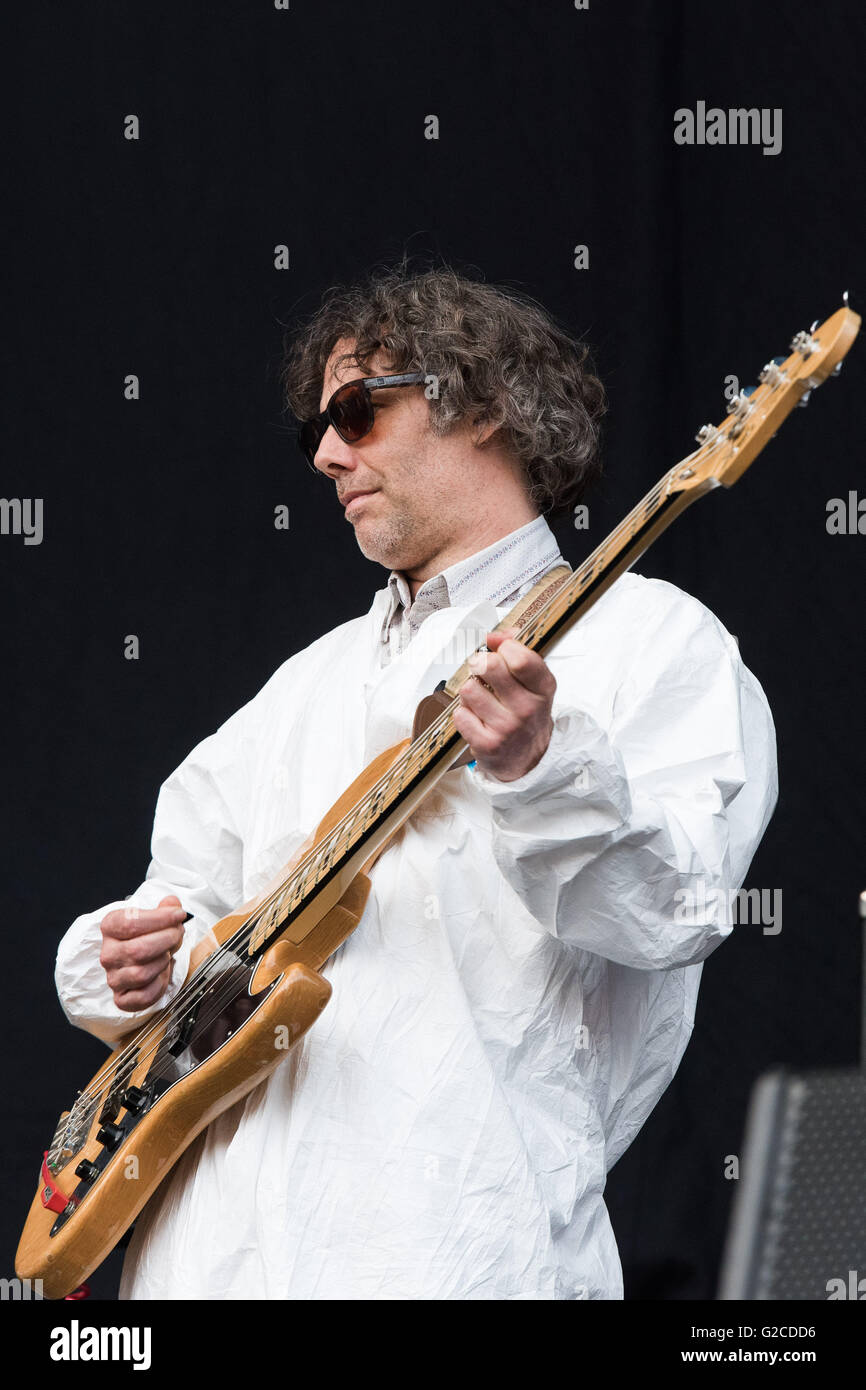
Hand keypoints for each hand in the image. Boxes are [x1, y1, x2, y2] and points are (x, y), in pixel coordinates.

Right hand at [100, 895, 187, 1011]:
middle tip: (178, 934)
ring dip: (163, 962)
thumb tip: (172, 903)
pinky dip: (160, 985)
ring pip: (142, 974)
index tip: (178, 915)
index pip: (130, 923)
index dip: (160, 918)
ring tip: (168, 953)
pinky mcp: (122, 998)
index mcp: (110, 927)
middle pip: (138, 950)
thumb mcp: (157, 918)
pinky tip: (162, 974)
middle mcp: (108, 954)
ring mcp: (113, 978)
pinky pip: (144, 995)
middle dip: (166, 940)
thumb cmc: (148, 937)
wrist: (142, 961)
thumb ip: (166, 908)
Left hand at [452, 628, 555, 782]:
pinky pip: (460, 713)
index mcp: (543, 688)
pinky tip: (477, 717)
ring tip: (481, 698)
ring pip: (469, 688)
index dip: (503, 646)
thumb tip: (495, 636)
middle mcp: (528, 708)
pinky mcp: (486, 744)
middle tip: (482, 670)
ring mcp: (507, 728)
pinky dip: (464, 713)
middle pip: (489, 666)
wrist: (528, 758)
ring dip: (470, 690)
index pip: (521, 657)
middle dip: (480, 663)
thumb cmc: (526, 712)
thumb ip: (519, 650)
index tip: (498, 648)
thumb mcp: (534, 681)